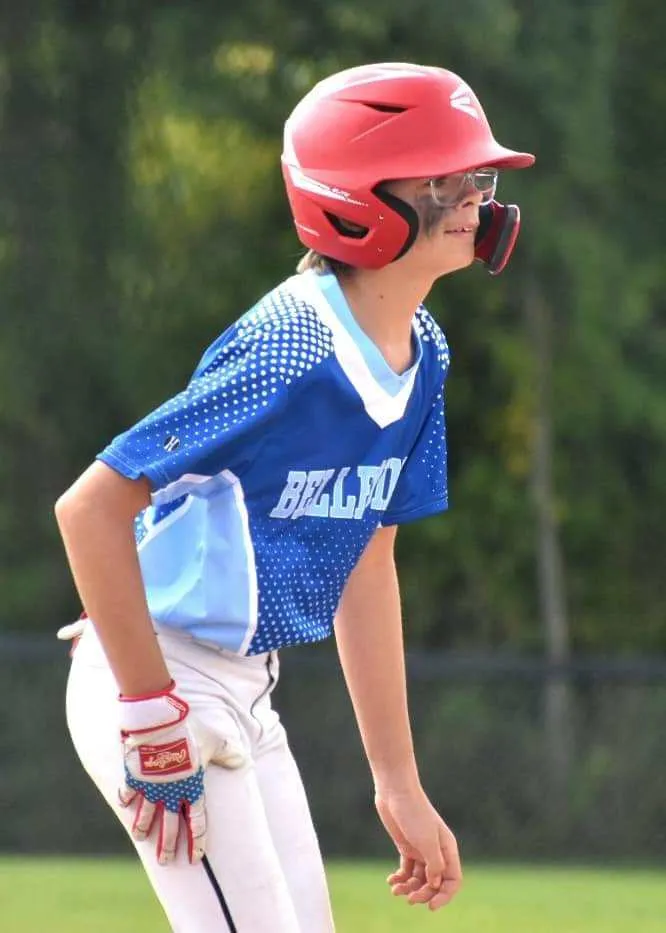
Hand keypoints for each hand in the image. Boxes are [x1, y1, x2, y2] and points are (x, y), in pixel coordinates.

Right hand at [118, 680, 244, 864]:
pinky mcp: (134, 777)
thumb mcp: (216, 741)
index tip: (195, 858)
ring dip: (143, 828)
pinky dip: (125, 800)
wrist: (160, 723)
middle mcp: (170, 794)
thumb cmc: (191, 732)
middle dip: (168, 846)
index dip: (197, 841)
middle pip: (169, 827)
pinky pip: (128, 793)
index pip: (197, 822)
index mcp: (191, 788)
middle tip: (165, 861)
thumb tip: (244, 761)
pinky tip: (124, 805)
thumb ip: (229, 754)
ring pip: (145, 816)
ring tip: (140, 838)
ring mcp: (150, 788)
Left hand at [375, 784, 461, 909]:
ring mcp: (421, 849)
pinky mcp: (406, 846)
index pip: (452, 880)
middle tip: (409, 899)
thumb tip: (435, 884)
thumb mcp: (426, 840)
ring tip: (395, 889)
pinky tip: (391, 880)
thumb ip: (434, 864)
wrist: (395, 791)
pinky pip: (407, 870)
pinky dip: (400, 878)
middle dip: (423, 894)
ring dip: (409, 888)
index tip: (431, 906)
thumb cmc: (414, 812)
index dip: (444, 896)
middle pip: (435, 883)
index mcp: (447, 849)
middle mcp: (436, 851)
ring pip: (419, 879)